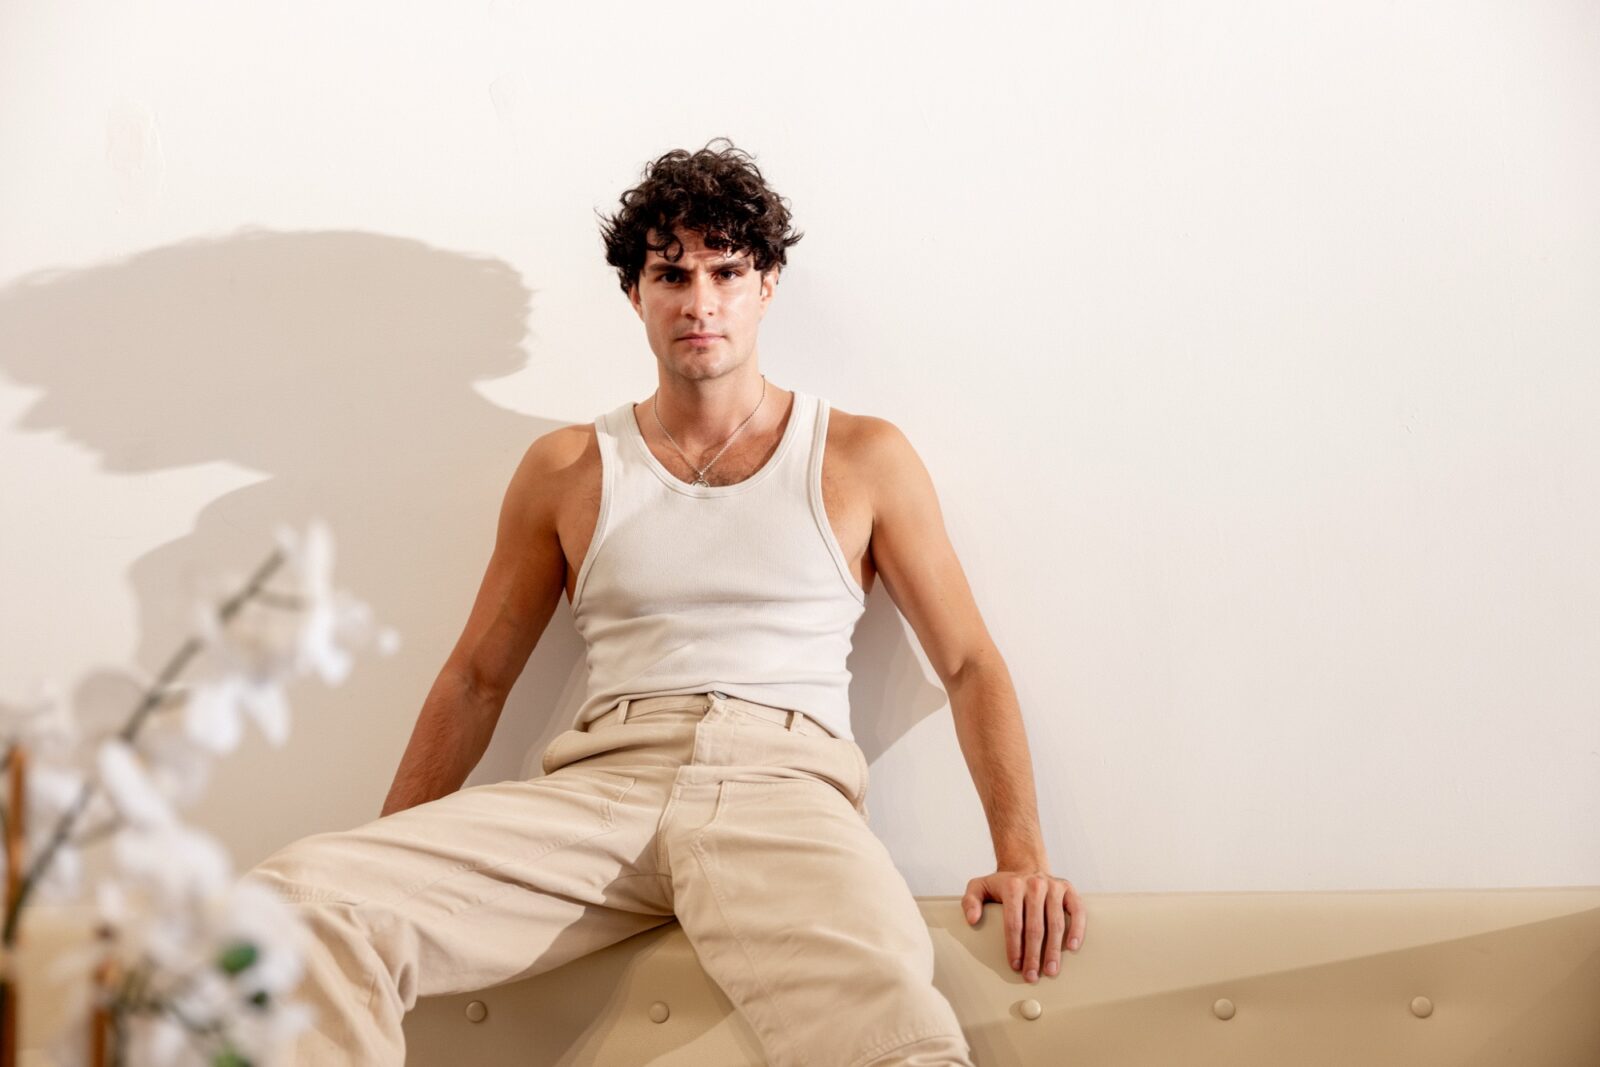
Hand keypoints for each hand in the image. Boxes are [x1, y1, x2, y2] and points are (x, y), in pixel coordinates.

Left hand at [962, 868, 1084, 982]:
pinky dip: (1077, 929)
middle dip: (1034, 955)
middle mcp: (1034, 884)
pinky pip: (1077, 911)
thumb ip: (970, 901)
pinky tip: (1073, 947)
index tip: (1015, 966)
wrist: (1025, 865)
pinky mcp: (1069, 889)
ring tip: (1051, 970)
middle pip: (1035, 926)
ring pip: (1056, 922)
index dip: (1014, 946)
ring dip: (1054, 949)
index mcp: (1012, 886)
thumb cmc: (1003, 884)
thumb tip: (972, 919)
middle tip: (1032, 976)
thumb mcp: (980, 886)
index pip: (1013, 922)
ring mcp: (1054, 886)